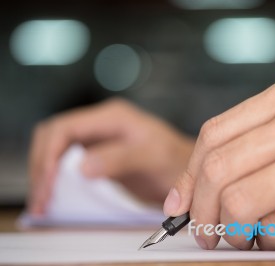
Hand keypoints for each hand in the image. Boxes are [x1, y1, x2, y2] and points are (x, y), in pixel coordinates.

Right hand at [29, 98, 193, 214]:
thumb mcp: (152, 156)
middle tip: (42, 199)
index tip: (48, 184)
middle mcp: (101, 123)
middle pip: (53, 136)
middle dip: (42, 166)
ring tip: (44, 202)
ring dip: (45, 173)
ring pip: (56, 149)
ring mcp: (98, 138)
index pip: (65, 129)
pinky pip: (66, 162)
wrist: (187, 168)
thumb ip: (119, 158)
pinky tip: (56, 196)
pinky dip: (56, 178)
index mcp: (112, 116)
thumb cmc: (176, 159)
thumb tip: (82, 167)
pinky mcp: (98, 154)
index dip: (50, 155)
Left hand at [163, 72, 274, 250]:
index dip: (190, 173)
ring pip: (240, 200)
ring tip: (237, 237)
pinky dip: (265, 240)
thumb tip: (185, 193)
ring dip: (229, 229)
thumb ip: (244, 156)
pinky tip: (274, 237)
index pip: (215, 132)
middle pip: (220, 165)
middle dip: (201, 209)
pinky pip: (273, 227)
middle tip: (203, 232)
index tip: (180, 202)